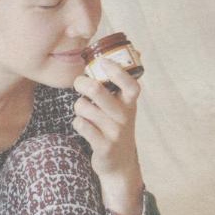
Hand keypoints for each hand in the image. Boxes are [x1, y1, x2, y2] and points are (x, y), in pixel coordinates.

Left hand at [73, 60, 143, 214]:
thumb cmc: (116, 128)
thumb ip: (123, 84)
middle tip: (78, 82)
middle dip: (82, 83)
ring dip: (79, 107)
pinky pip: (81, 125)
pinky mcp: (103, 146)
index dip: (117, 72)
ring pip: (84, 108)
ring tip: (84, 111)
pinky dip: (78, 123)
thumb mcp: (125, 107)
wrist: (119, 164)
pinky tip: (83, 126)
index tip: (103, 62)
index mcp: (130, 105)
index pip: (130, 85)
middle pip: (98, 92)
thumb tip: (137, 50)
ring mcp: (114, 133)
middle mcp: (125, 118)